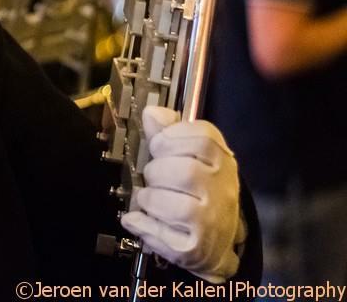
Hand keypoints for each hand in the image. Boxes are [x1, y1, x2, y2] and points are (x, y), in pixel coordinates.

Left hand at [120, 106, 243, 282]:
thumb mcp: (188, 155)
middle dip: (156, 172)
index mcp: (222, 160)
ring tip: (150, 200)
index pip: (203, 138)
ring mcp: (212, 221)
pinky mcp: (195, 248)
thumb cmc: (198, 192)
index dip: (170, 139)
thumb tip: (152, 113)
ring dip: (148, 199)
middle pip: (183, 171)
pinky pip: (159, 232)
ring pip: (169, 203)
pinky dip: (141, 224)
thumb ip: (168, 132)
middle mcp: (223, 190)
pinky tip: (138, 220)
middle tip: (155, 179)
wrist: (215, 242)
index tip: (159, 146)